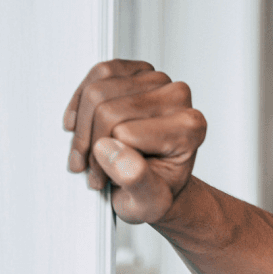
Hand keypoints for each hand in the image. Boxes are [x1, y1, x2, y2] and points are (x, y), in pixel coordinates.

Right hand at [64, 59, 206, 223]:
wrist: (157, 180)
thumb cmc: (156, 189)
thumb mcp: (149, 204)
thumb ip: (136, 181)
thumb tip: (111, 150)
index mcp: (190, 128)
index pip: (124, 133)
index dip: (105, 159)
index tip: (103, 179)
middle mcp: (179, 97)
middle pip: (107, 110)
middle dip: (90, 144)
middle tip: (92, 169)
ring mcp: (158, 79)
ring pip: (96, 92)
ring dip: (83, 126)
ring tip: (90, 151)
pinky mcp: (137, 69)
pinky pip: (97, 74)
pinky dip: (82, 102)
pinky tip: (83, 125)